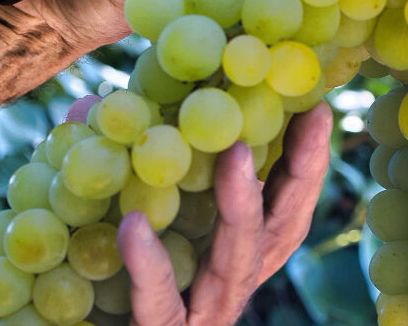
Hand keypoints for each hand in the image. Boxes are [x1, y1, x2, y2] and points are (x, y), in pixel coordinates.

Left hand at [116, 102, 333, 325]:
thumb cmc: (111, 284)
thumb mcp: (121, 212)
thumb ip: (117, 164)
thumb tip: (90, 103)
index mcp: (233, 251)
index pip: (284, 202)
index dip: (305, 159)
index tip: (317, 105)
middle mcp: (231, 281)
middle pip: (282, 228)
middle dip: (301, 173)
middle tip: (309, 119)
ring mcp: (204, 312)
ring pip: (237, 264)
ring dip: (242, 207)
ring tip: (236, 153)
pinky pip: (163, 304)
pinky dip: (151, 265)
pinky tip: (134, 227)